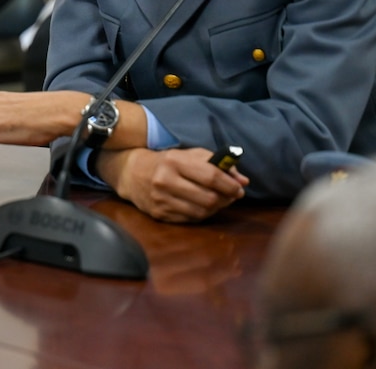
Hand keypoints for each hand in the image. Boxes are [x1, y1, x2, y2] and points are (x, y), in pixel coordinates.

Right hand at [95, 147, 248, 223]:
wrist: (132, 173)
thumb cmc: (167, 162)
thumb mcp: (189, 155)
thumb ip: (217, 164)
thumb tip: (242, 181)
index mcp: (175, 161)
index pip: (211, 176)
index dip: (230, 185)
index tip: (239, 189)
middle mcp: (166, 181)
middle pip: (209, 198)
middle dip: (225, 199)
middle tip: (230, 196)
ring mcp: (161, 199)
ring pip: (201, 212)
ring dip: (215, 208)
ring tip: (217, 200)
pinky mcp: (159, 214)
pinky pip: (190, 219)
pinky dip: (201, 214)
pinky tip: (201, 206)